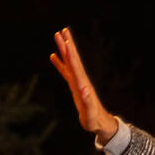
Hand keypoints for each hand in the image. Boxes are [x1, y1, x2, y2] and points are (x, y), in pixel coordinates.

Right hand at [50, 27, 117, 141]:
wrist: (100, 124)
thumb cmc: (95, 121)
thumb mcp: (90, 113)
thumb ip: (87, 101)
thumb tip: (84, 88)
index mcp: (83, 85)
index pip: (76, 66)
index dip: (70, 54)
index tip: (66, 42)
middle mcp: (81, 80)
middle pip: (74, 59)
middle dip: (68, 45)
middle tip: (62, 30)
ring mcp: (78, 82)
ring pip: (69, 62)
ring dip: (63, 49)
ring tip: (58, 36)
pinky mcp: (75, 86)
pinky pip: (66, 71)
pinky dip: (60, 63)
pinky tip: (53, 56)